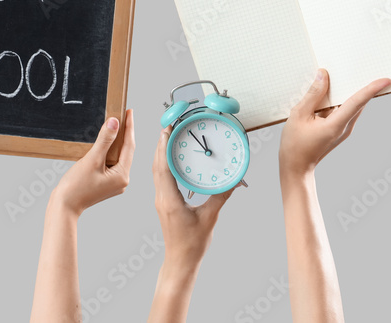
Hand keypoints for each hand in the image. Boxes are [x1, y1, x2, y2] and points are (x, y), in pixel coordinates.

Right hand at [51, 108, 134, 216]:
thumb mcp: (92, 160)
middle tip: (123, 114)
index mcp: (122, 176)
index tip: (129, 111)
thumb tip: (115, 122)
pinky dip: (108, 151)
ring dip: (115, 141)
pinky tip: (104, 141)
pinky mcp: (105, 182)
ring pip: (117, 156)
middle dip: (124, 133)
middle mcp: (122, 180)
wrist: (64, 206)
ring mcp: (114, 183)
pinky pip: (110, 162)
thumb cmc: (76, 186)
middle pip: (125, 151)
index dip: (129, 127)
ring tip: (114, 124)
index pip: (129, 146)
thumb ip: (104, 140)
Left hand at [153, 127, 234, 268]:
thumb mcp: (210, 218)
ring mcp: (161, 200)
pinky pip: (161, 179)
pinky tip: (171, 161)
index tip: (167, 130)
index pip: (163, 167)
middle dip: (160, 145)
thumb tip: (234, 181)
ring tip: (168, 138)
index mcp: (169, 199)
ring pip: (157, 172)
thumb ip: (220, 197)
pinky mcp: (163, 203)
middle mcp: (161, 197)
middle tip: (168, 127)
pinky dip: (164, 166)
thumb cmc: (193, 244)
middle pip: (157, 166)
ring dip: (160, 154)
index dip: (163, 147)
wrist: (180, 261)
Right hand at [279, 69, 390, 178]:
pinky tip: (327, 94)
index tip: (386, 80)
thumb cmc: (294, 143)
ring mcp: (343, 130)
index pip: (357, 102)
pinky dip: (339, 100)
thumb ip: (313, 94)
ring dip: (348, 92)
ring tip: (340, 77)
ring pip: (351, 106)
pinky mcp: (338, 130)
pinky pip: (343, 111)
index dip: (372, 89)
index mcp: (336, 125)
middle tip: (364, 69)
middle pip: (358, 102)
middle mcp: (345, 128)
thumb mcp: (298, 115)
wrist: (296, 166)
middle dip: (362, 86)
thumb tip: (323, 76)